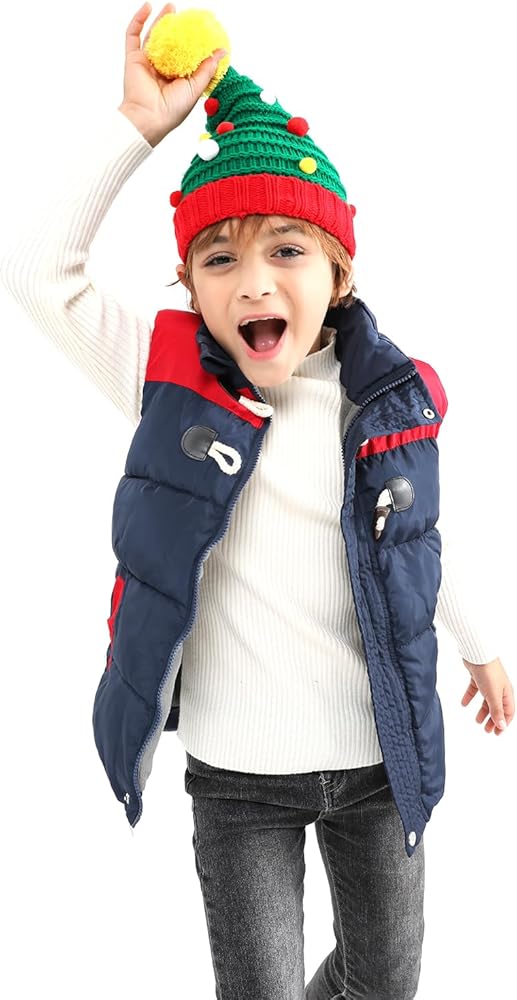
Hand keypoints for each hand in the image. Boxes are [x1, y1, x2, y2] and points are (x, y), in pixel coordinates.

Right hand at [119, 3, 225, 145]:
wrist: (149, 116)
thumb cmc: (172, 109)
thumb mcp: (196, 88)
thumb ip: (207, 69)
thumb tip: (222, 52)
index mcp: (176, 78)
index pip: (185, 55)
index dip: (193, 42)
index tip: (202, 30)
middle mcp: (161, 70)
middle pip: (169, 43)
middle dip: (177, 28)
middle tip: (186, 16)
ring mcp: (146, 63)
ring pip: (153, 36)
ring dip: (161, 20)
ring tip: (171, 6)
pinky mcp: (133, 59)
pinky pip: (133, 35)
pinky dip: (138, 20)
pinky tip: (147, 7)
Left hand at [461, 656, 514, 733]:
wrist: (477, 654)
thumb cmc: (489, 673)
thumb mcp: (494, 695)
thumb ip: (497, 711)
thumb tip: (502, 726)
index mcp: (506, 693)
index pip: (508, 712)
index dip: (503, 723)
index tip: (497, 733)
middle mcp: (499, 688)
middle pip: (497, 708)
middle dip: (492, 720)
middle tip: (487, 730)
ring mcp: (489, 683)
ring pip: (486, 701)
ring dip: (483, 711)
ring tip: (477, 721)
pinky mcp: (478, 677)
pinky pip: (474, 690)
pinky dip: (470, 697)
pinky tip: (463, 704)